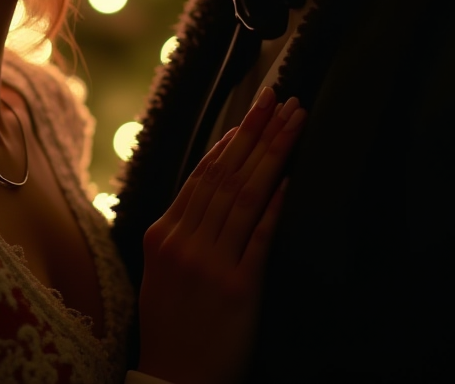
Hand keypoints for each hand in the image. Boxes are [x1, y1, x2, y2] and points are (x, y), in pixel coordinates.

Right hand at [136, 88, 305, 383]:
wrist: (173, 382)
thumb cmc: (171, 324)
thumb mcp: (160, 268)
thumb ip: (182, 225)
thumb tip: (213, 180)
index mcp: (162, 232)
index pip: (202, 173)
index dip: (232, 139)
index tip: (253, 111)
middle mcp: (183, 241)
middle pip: (226, 174)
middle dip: (257, 132)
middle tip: (280, 99)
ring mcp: (209, 263)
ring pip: (244, 194)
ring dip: (273, 154)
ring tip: (293, 123)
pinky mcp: (237, 289)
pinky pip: (259, 236)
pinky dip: (274, 203)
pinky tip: (289, 177)